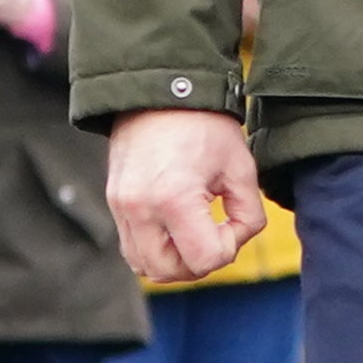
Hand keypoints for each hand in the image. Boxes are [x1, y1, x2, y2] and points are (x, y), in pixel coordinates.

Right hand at [108, 106, 269, 285]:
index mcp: (174, 198)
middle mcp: (140, 208)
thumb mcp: (241, 167)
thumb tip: (236, 240)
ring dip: (176, 262)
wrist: (160, 91)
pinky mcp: (114, 203)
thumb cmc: (205, 125)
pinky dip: (156, 249)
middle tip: (217, 236)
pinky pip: (132, 247)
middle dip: (200, 264)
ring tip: (197, 235)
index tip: (234, 222)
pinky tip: (177, 228)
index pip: (205, 260)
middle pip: (169, 271)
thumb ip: (248, 213)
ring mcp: (121, 207)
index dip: (229, 248)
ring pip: (146, 266)